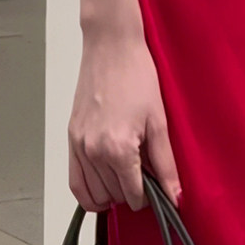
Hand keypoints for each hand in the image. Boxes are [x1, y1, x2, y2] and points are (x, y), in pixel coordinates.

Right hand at [68, 31, 181, 212]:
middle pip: (114, 196)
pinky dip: (88, 191)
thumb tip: (174, 195)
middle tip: (144, 172)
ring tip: (127, 172)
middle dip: (131, 191)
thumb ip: (165, 163)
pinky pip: (74, 181)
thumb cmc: (136, 75)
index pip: (133, 195)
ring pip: (93, 194)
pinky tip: (104, 182)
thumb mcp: (159, 121)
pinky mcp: (71, 138)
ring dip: (111, 192)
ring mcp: (79, 146)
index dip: (149, 195)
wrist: (111, 47)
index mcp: (118, 149)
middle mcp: (94, 151)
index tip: (157, 184)